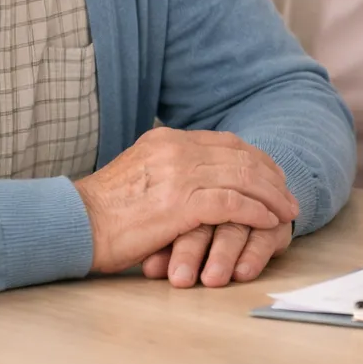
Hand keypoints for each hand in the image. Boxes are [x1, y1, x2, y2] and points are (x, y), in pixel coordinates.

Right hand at [74, 127, 298, 274]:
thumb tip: (200, 185)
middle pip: (241, 157)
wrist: (73, 224)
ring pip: (243, 177)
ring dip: (271, 196)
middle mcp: (176, 149)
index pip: (226, 143)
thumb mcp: (139, 175)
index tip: (274, 177)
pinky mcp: (180, 203)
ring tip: (287, 213)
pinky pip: (232, 203)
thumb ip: (170, 172)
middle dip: (271, 178)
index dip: (256, 160)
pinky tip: (268, 222)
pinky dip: (256, 212)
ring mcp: (179, 174)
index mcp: (167, 139)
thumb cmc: (103, 212)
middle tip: (289, 197)